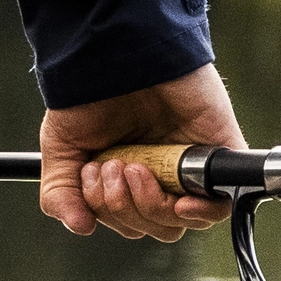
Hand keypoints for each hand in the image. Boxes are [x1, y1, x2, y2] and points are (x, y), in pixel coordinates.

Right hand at [38, 63, 244, 242]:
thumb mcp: (61, 149)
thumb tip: (80, 226)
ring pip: (180, 220)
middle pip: (154, 226)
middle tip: (112, 166)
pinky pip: (220, 204)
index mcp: (129, 177)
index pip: (129, 222)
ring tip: (133, 168)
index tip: (92, 174)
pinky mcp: (217, 152)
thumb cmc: (89, 94)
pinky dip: (202, 212)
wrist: (117, 54)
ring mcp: (190, 165)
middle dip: (124, 207)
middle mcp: (161, 174)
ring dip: (151, 206)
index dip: (108, 212)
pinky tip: (180, 203)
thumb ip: (61, 193)